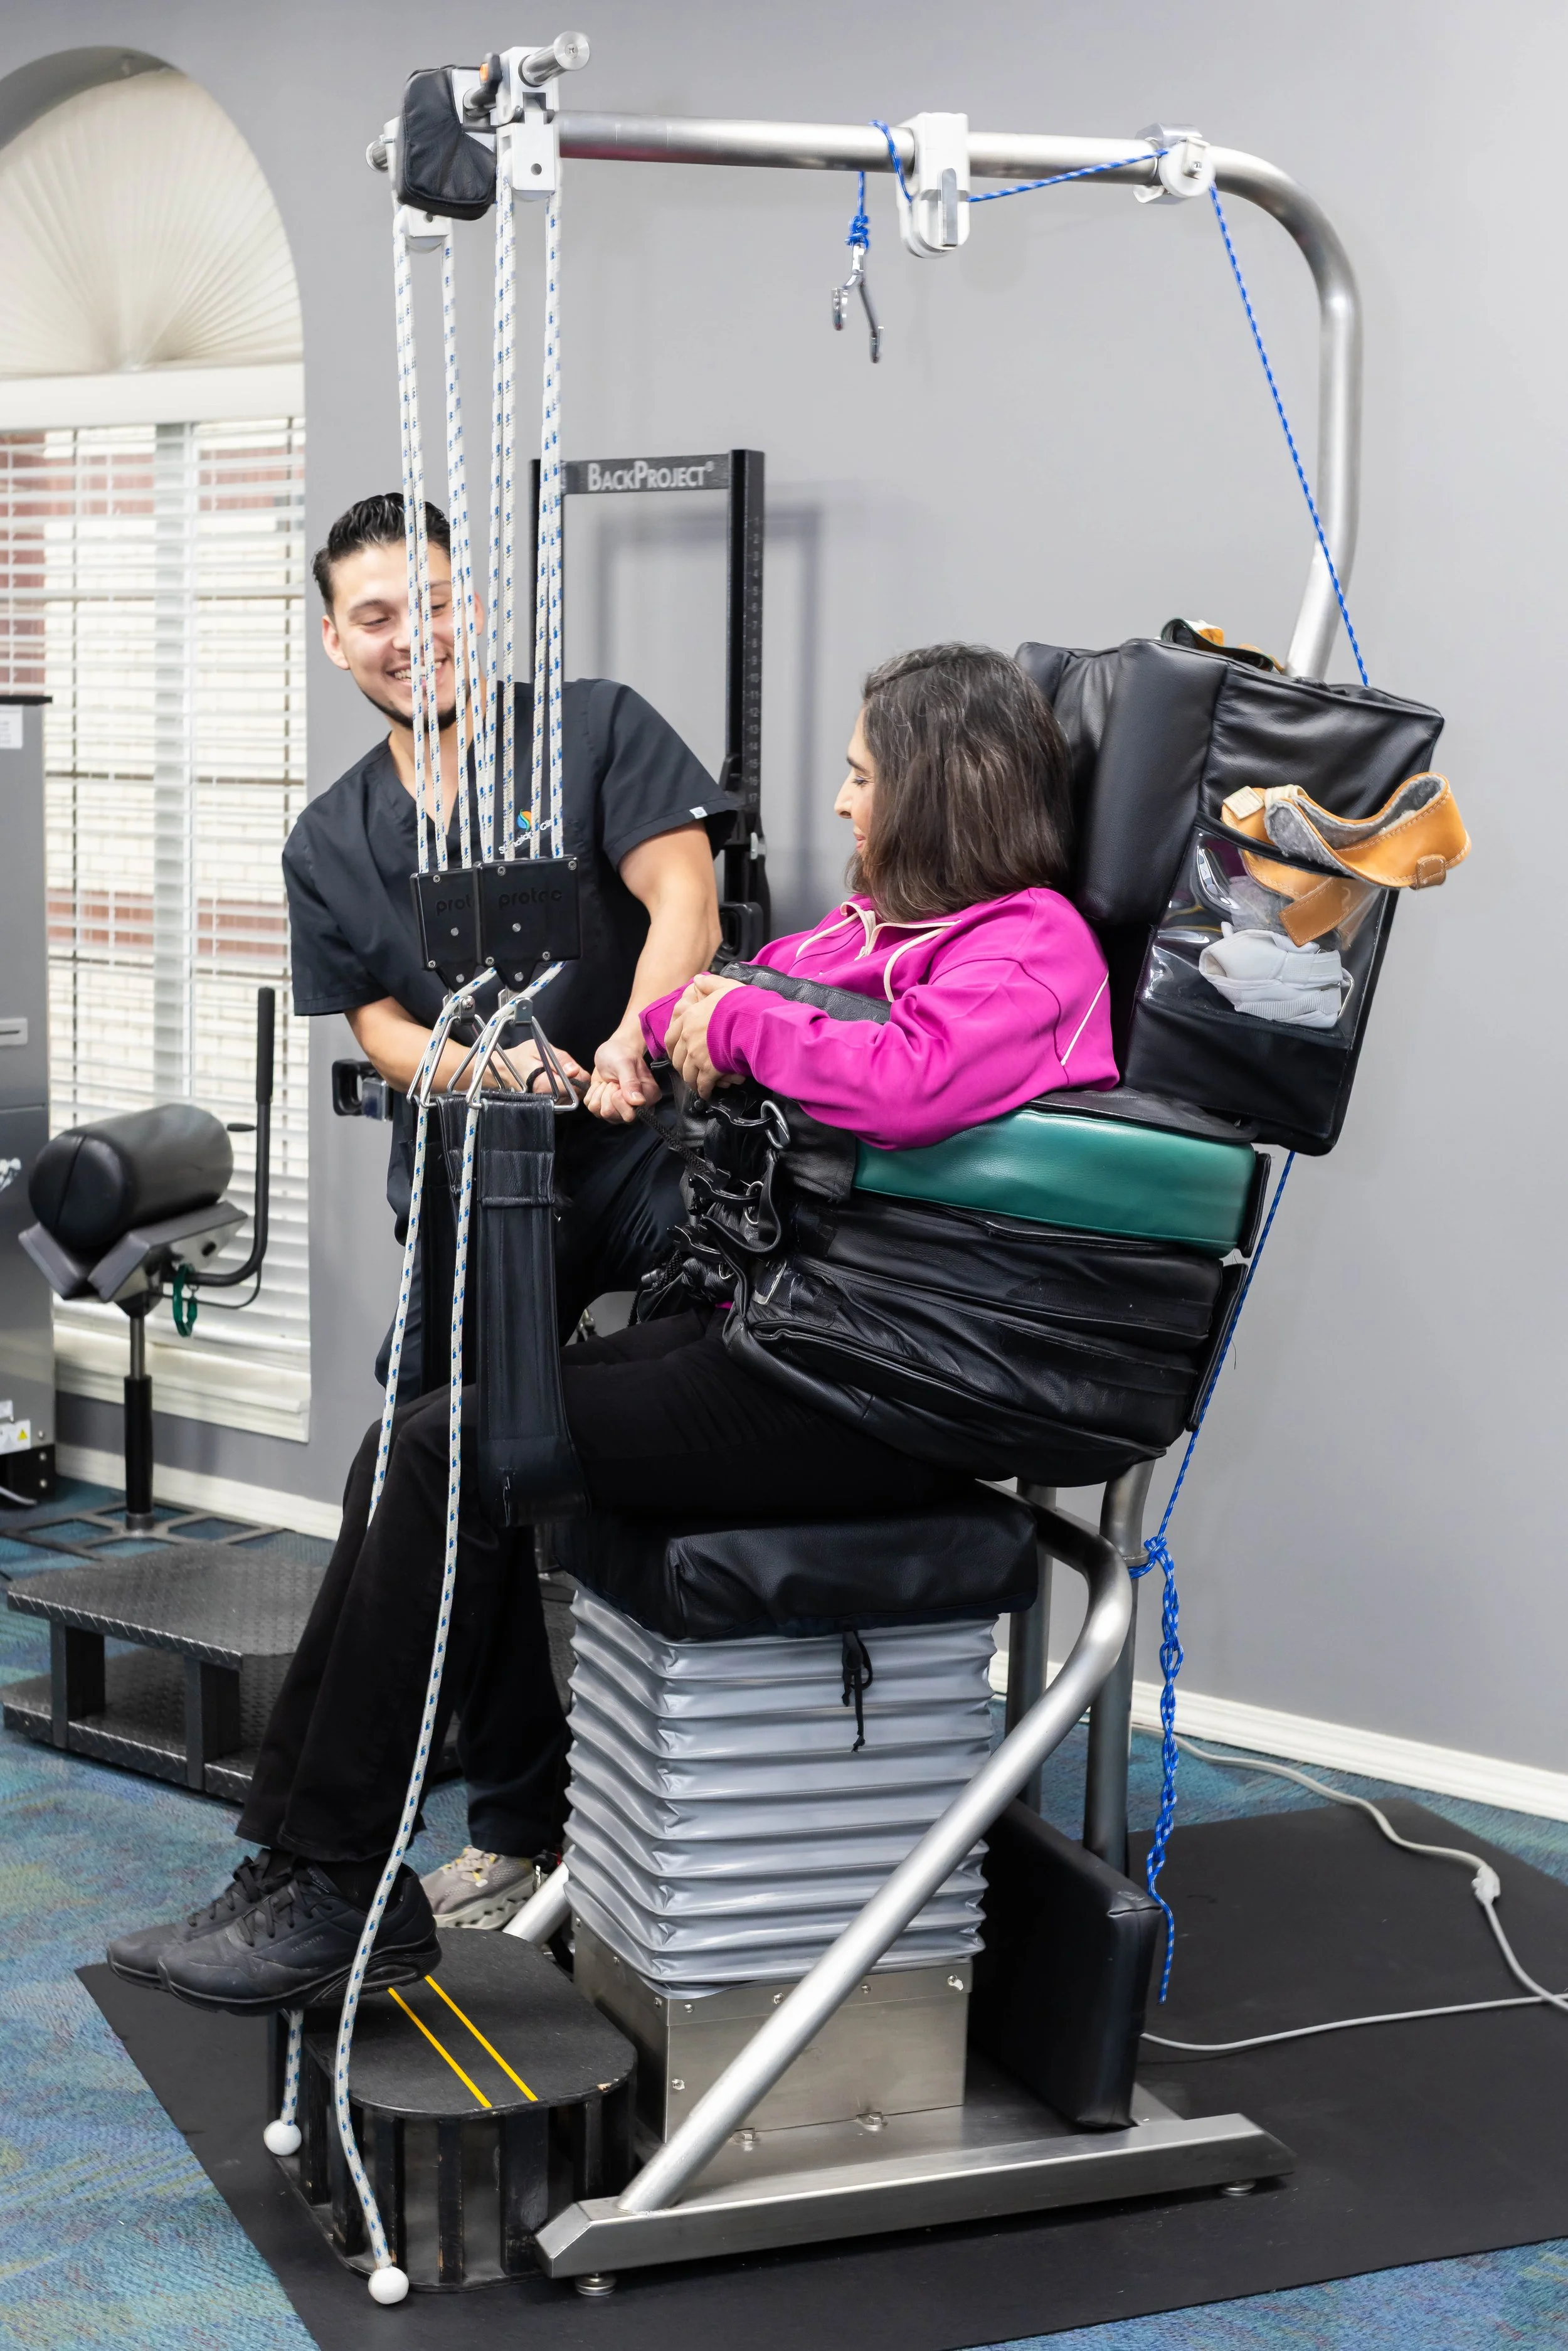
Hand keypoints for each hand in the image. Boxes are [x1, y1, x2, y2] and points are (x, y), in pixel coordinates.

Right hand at [493, 1037, 589, 1099]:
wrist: (504, 1071)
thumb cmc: (521, 1057)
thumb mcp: (539, 1049)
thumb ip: (559, 1059)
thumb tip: (574, 1070)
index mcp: (544, 1086)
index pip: (575, 1087)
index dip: (578, 1075)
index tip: (570, 1067)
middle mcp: (547, 1100)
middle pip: (577, 1094)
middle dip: (576, 1080)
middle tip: (564, 1069)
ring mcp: (549, 1106)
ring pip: (573, 1098)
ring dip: (571, 1086)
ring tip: (557, 1075)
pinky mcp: (550, 1108)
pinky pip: (567, 1101)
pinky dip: (566, 1091)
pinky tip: (556, 1083)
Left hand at [584, 1019, 658, 1122]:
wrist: (612, 1051)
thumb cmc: (621, 1053)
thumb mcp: (625, 1063)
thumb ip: (630, 1082)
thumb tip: (638, 1102)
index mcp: (648, 1097)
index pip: (630, 1115)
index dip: (618, 1100)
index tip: (618, 1084)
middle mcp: (636, 1108)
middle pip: (613, 1116)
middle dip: (607, 1096)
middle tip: (613, 1082)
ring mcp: (621, 1110)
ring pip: (601, 1113)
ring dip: (600, 1094)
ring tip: (608, 1082)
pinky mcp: (607, 1107)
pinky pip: (592, 1108)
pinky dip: (593, 1094)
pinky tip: (602, 1085)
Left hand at [665, 973, 744, 1099]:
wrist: (751, 1021)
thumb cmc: (739, 1003)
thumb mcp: (724, 987)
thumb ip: (709, 984)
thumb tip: (697, 980)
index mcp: (689, 1019)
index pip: (671, 1037)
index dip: (672, 1048)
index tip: (677, 1054)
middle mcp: (689, 1038)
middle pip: (677, 1059)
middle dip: (681, 1067)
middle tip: (688, 1071)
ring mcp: (698, 1056)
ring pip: (688, 1074)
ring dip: (692, 1081)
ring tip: (698, 1085)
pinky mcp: (710, 1070)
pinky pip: (703, 1085)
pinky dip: (704, 1090)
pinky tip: (708, 1093)